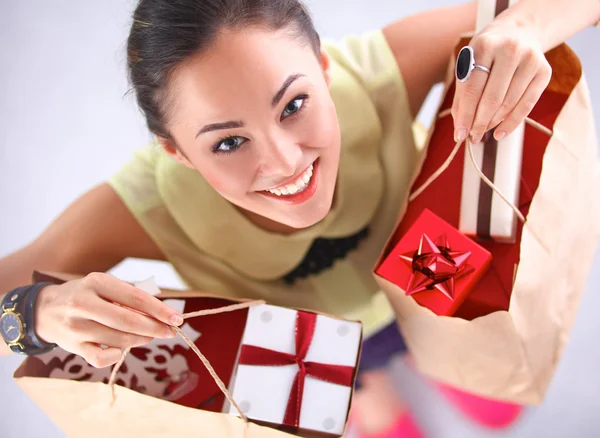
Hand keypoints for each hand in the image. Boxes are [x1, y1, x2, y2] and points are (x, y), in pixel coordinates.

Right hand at [35, 273, 183, 367]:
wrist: (44, 310)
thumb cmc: (85, 295)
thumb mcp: (104, 286)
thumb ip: (129, 298)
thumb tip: (160, 314)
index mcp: (97, 282)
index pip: (136, 297)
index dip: (160, 310)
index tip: (177, 318)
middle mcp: (84, 303)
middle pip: (129, 321)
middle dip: (155, 328)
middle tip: (170, 332)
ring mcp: (76, 326)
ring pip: (119, 339)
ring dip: (141, 340)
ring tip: (150, 336)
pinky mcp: (72, 346)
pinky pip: (102, 358)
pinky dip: (116, 354)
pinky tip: (121, 347)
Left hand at [452, 20, 551, 143]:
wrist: (519, 33)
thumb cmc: (487, 55)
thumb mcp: (469, 65)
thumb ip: (462, 94)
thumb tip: (460, 127)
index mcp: (485, 45)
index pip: (472, 88)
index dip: (465, 115)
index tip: (459, 134)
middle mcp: (509, 50)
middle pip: (492, 98)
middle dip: (479, 123)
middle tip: (472, 137)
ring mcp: (530, 59)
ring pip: (509, 103)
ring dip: (493, 123)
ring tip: (482, 133)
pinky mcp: (544, 71)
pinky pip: (527, 105)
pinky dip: (512, 123)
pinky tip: (500, 133)